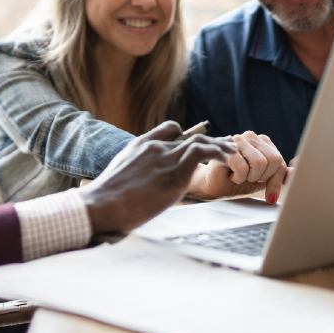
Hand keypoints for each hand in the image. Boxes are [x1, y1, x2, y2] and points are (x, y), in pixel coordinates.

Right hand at [78, 121, 235, 234]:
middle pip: (189, 136)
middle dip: (210, 140)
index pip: (169, 129)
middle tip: (225, 146)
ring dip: (218, 146)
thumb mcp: (120, 178)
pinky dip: (217, 153)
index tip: (199, 141)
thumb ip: (135, 174)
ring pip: (199, 141)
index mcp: (140, 145)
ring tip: (232, 153)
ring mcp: (164, 157)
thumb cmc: (106, 200)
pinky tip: (227, 160)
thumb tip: (138, 190)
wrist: (101, 203)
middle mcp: (155, 147)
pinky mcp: (174, 172)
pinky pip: (201, 153)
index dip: (186, 134)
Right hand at [188, 131, 287, 203]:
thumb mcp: (262, 180)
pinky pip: (243, 167)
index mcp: (262, 141)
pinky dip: (239, 178)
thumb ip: (278, 175)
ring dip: (250, 177)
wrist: (212, 184)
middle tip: (250, 179)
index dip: (276, 181)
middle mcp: (251, 136)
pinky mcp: (225, 148)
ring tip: (240, 176)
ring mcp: (237, 140)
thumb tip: (295, 172)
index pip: (280, 161)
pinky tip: (231, 175)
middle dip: (263, 178)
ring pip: (260, 163)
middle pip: (274, 160)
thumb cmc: (237, 180)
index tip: (270, 194)